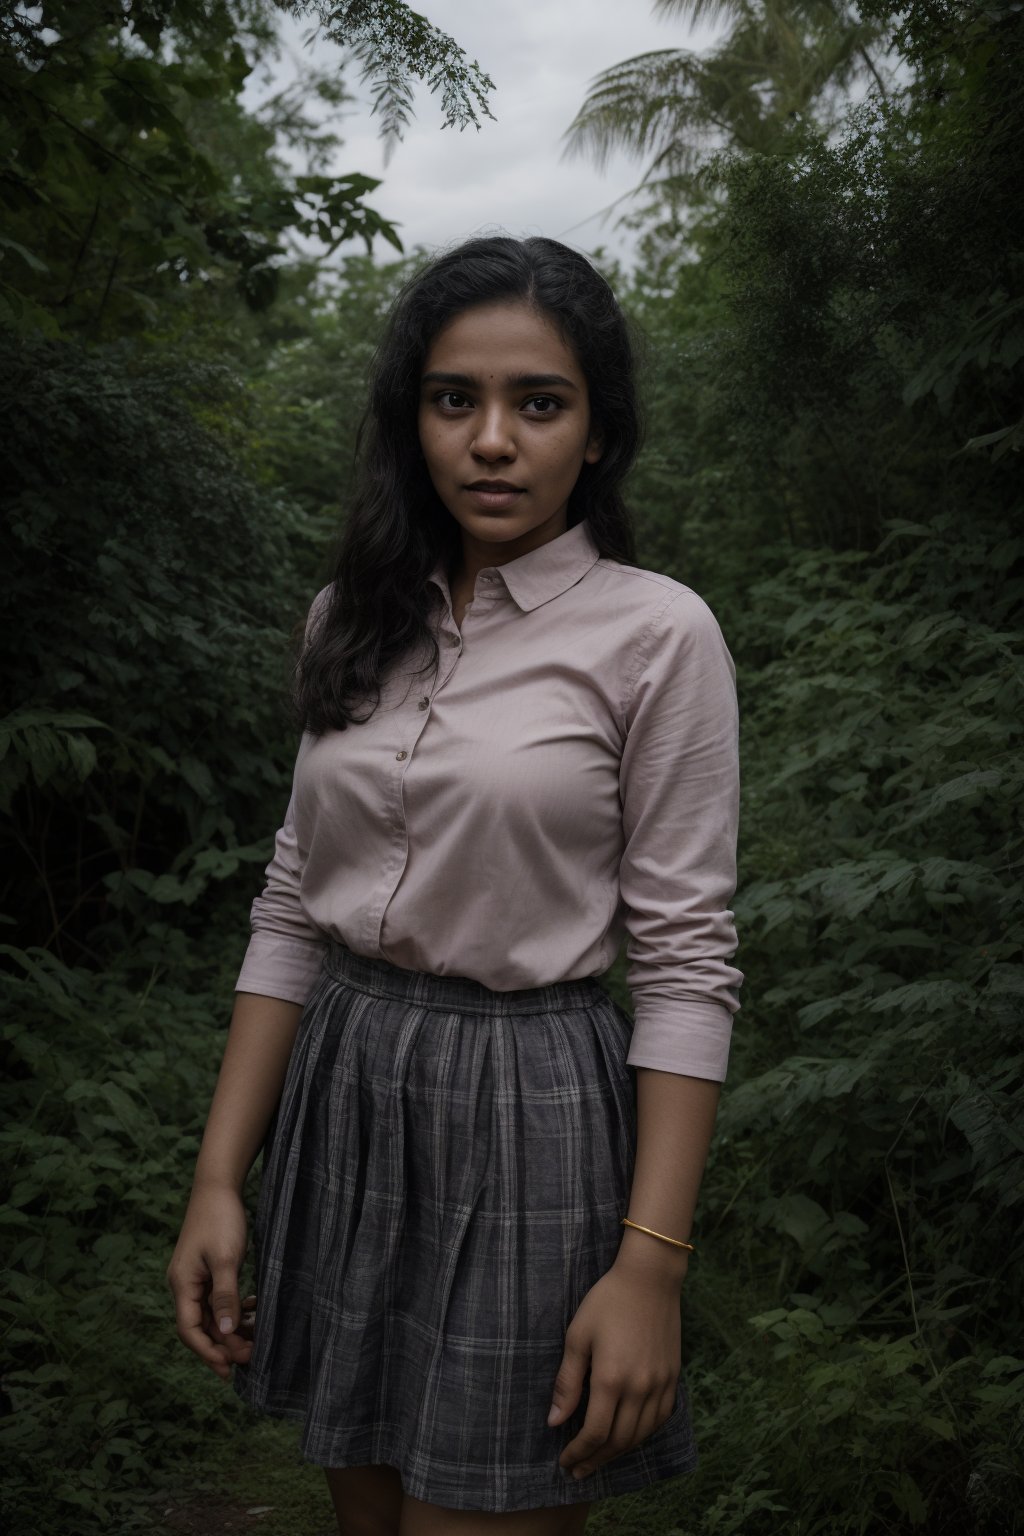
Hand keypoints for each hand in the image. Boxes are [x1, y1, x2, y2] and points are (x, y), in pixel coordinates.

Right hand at [167, 1183, 251, 1380]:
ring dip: (231, 1329)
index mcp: (182, 1284)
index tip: (229, 1368)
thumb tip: (226, 1332)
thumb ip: (225, 1295)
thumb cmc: (220, 1219)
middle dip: (223, 1345)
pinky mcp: (209, 1271)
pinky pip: (219, 1300)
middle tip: (249, 1358)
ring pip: (212, 1315)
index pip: (190, 1330)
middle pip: (201, 1326)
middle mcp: (185, 1285)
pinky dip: (234, 1310)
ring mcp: (196, 1278)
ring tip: (255, 1341)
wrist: (218, 1186)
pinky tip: (253, 1313)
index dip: (208, 1352)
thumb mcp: (226, 1258)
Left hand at [547, 1259, 681, 1479]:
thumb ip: (567, 1382)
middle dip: (596, 1460)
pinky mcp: (673, 1377)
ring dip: (618, 1453)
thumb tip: (554, 1422)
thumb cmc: (607, 1301)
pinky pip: (660, 1419)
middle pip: (618, 1441)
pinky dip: (644, 1435)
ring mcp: (660, 1384)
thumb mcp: (577, 1336)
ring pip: (641, 1435)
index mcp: (612, 1379)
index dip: (578, 1453)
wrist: (650, 1278)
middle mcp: (640, 1388)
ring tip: (599, 1459)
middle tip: (578, 1470)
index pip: (595, 1433)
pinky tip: (630, 1437)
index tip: (564, 1462)